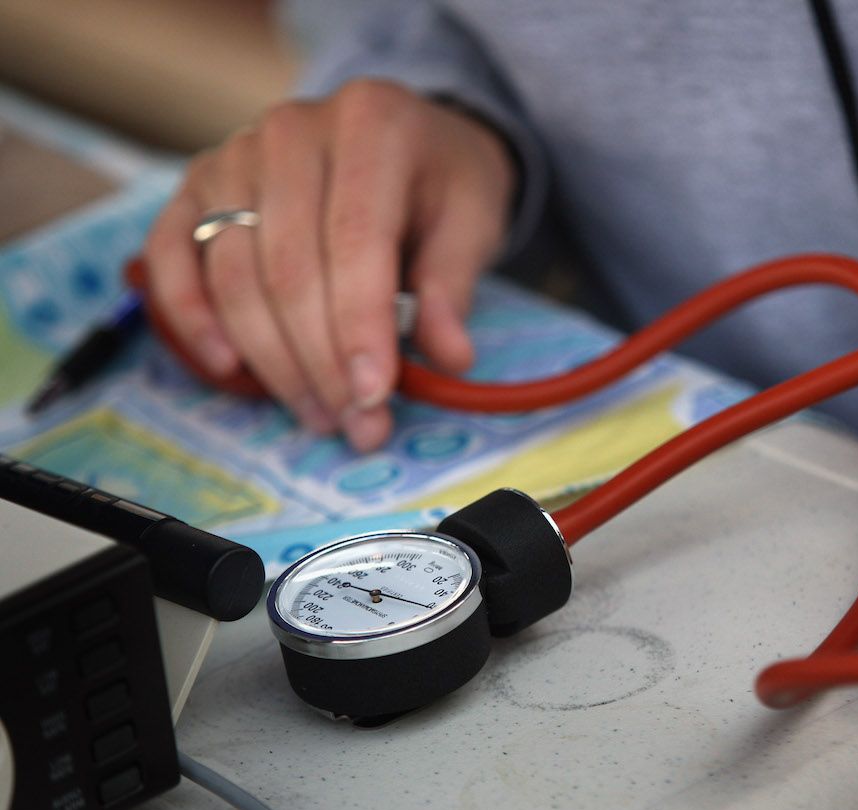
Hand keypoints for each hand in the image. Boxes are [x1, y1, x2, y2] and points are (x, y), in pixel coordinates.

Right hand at [143, 79, 515, 450]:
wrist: (405, 137)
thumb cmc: (441, 184)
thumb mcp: (473, 220)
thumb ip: (455, 285)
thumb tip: (449, 357)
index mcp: (372, 124)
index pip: (356, 240)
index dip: (361, 328)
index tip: (374, 397)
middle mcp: (292, 129)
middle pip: (289, 268)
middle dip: (321, 363)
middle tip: (356, 424)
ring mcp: (235, 153)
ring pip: (235, 275)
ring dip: (272, 361)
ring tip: (318, 413)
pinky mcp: (196, 184)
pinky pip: (171, 255)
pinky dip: (191, 317)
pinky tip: (228, 366)